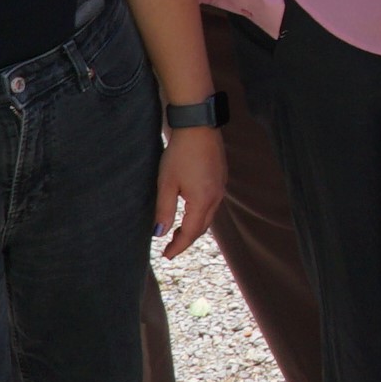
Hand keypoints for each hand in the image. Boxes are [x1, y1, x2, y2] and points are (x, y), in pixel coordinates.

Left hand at [154, 129, 226, 257]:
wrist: (198, 126)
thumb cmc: (180, 154)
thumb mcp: (166, 184)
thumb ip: (164, 211)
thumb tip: (159, 234)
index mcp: (203, 200)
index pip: (191, 232)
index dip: (179, 246)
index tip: (167, 255)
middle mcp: (216, 196)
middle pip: (203, 227)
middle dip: (187, 239)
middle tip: (171, 247)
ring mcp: (221, 187)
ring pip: (209, 215)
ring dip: (194, 226)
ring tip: (178, 232)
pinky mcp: (220, 177)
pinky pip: (213, 203)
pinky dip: (201, 213)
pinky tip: (191, 210)